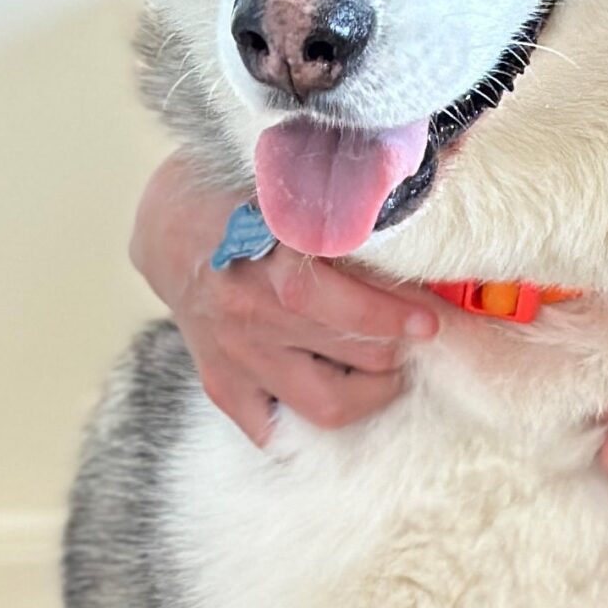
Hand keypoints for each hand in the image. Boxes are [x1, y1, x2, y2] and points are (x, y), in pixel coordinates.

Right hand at [129, 152, 442, 445]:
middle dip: (399, 348)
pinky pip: (271, 429)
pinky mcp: (222, 383)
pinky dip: (307, 423)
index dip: (401, 316)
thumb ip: (354, 197)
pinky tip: (333, 395)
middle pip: (359, 355)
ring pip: (328, 404)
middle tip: (417, 336)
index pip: (351, 307)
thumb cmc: (241, 194)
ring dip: (372, 392)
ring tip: (388, 371)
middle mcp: (253, 313)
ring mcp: (236, 354)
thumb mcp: (292, 182)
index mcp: (272, 259)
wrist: (166, 224)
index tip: (431, 318)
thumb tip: (441, 178)